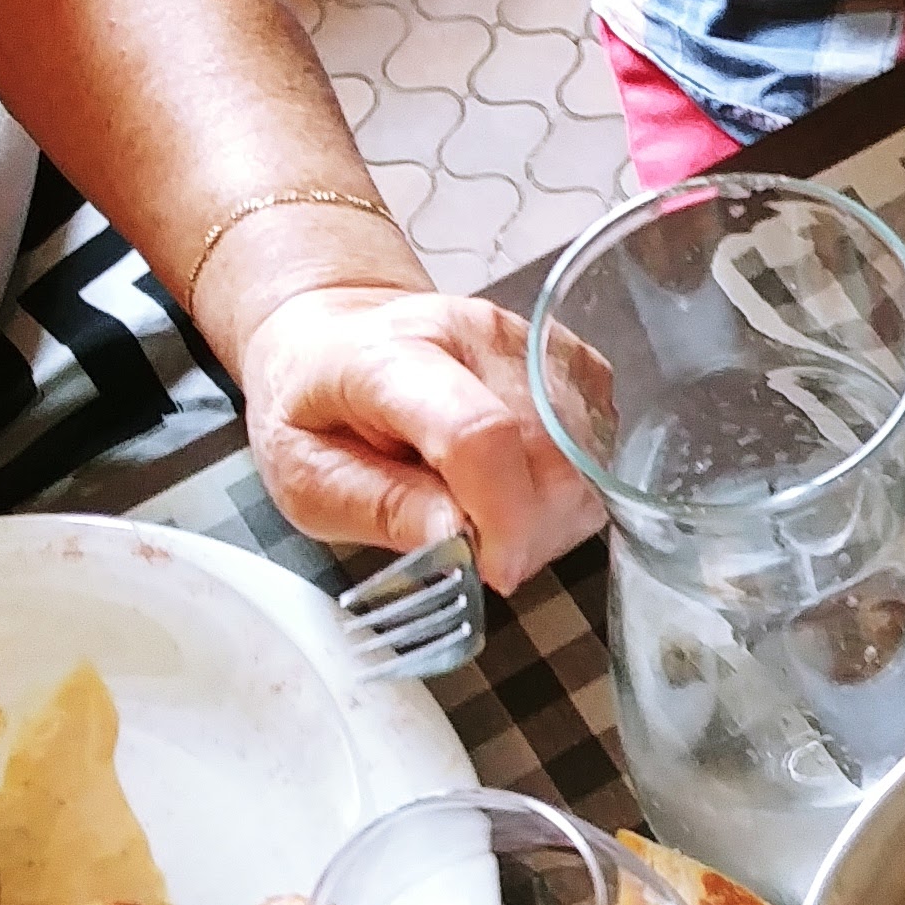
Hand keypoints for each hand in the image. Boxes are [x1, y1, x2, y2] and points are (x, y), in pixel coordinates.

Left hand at [237, 284, 599, 589]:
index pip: (480, 434)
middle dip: (529, 531)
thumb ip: (377, 507)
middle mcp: (476, 335)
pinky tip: (519, 493)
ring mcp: (531, 341)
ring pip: (586, 456)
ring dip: (552, 516)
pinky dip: (570, 490)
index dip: (503, 518)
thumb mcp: (305, 476)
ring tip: (493, 523)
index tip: (494, 570)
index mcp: (392, 358)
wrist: (336, 334)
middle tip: (482, 557)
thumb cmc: (316, 410)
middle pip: (549, 452)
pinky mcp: (567, 357)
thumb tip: (461, 542)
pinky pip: (599, 444)